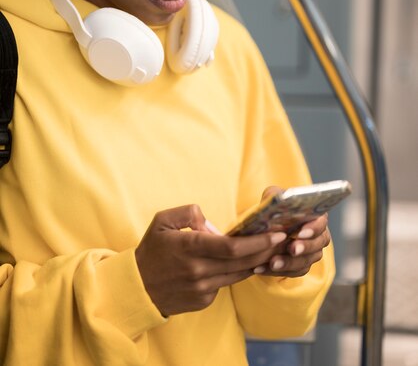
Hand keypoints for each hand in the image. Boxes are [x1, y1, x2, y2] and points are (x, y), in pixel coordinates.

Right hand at [135, 204, 285, 316]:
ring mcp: (201, 289)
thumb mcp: (163, 221)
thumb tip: (213, 224)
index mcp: (189, 248)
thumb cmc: (151, 250)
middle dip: (267, 251)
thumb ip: (189, 213)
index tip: (276, 233)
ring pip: (239, 275)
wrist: (137, 287)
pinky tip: (246, 263)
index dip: (258, 242)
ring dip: (258, 263)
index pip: (232, 247)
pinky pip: (226, 284)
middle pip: (242, 263)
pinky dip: (237, 273)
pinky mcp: (203, 301)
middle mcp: (198, 271)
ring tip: (274, 250)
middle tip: (285, 240)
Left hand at [253, 186, 330, 277]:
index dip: (313, 228)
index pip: (321, 222)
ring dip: (289, 263)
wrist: (267, 226)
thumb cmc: (275, 208)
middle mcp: (318, 236)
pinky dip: (277, 271)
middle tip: (291, 249)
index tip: (301, 232)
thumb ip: (275, 195)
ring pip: (305, 261)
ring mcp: (311, 253)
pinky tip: (261, 268)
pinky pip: (293, 272)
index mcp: (315, 216)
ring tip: (273, 263)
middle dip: (304, 247)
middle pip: (317, 244)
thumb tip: (275, 199)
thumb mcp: (273, 196)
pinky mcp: (300, 266)